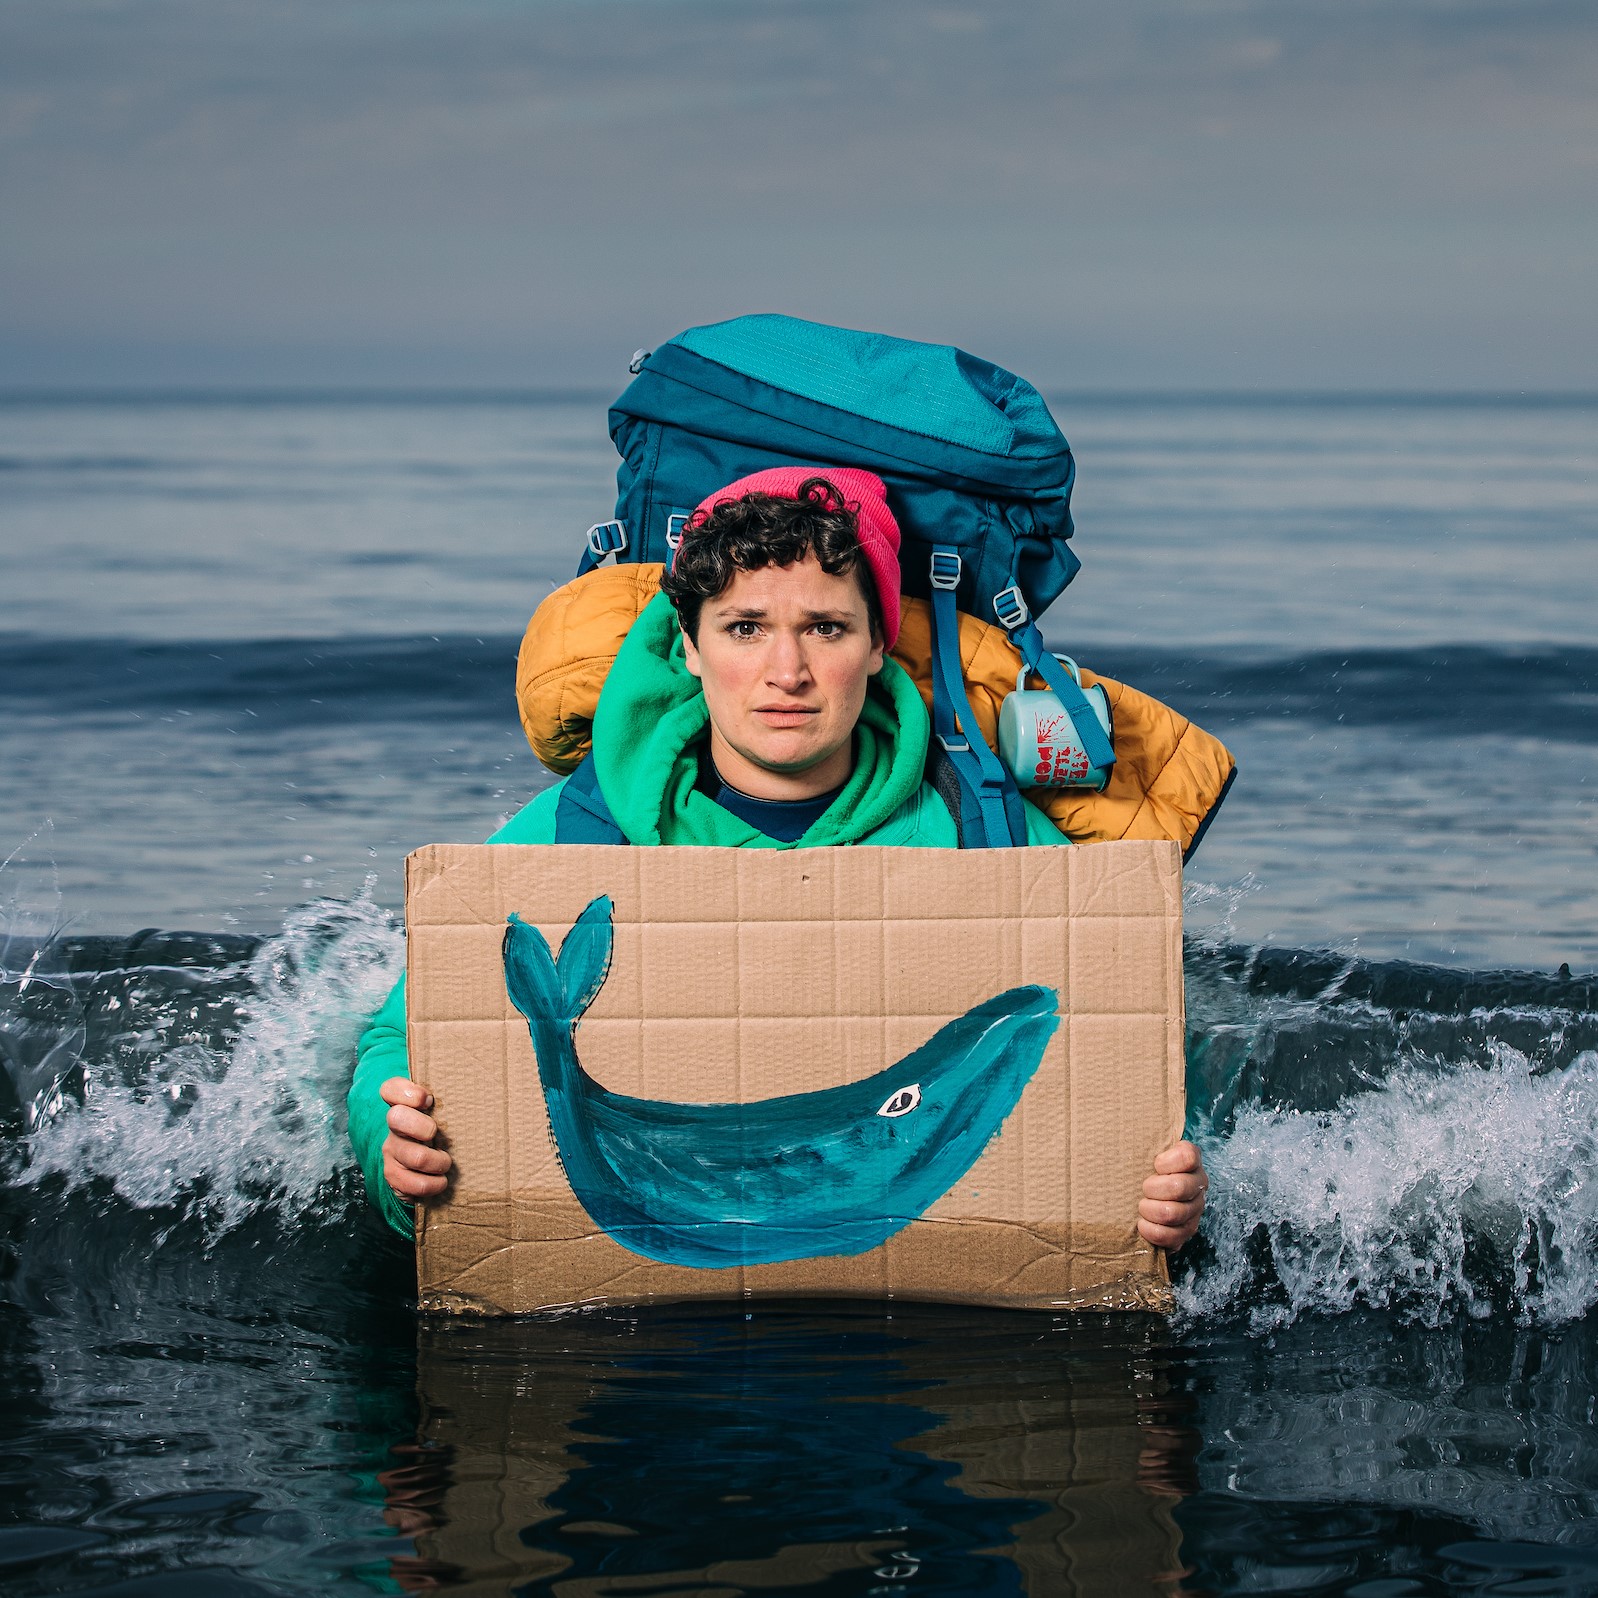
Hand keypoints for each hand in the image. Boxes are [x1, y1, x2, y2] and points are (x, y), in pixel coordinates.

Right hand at [380, 1077, 452, 1200]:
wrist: (428, 1167)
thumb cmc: (445, 1129)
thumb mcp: (448, 1110)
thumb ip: (456, 1095)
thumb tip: (495, 1072)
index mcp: (405, 1104)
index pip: (390, 1089)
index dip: (405, 1092)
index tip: (427, 1099)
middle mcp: (394, 1126)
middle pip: (396, 1118)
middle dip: (421, 1126)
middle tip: (437, 1134)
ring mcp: (392, 1151)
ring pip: (412, 1155)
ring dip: (437, 1161)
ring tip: (447, 1163)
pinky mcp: (394, 1176)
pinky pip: (410, 1184)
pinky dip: (430, 1185)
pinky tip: (440, 1181)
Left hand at [1138, 1140, 1206, 1250]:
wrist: (1133, 1201)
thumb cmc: (1133, 1169)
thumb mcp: (1134, 1148)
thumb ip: (1130, 1132)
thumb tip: (1094, 1100)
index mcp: (1188, 1160)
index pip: (1189, 1155)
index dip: (1169, 1162)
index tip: (1154, 1164)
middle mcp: (1197, 1183)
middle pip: (1182, 1186)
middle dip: (1154, 1190)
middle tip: (1142, 1190)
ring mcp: (1194, 1210)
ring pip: (1176, 1213)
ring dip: (1152, 1211)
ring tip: (1140, 1208)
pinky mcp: (1186, 1232)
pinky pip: (1175, 1237)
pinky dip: (1154, 1232)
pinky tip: (1143, 1225)